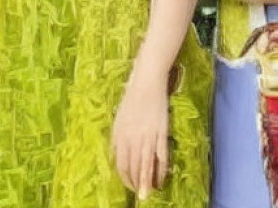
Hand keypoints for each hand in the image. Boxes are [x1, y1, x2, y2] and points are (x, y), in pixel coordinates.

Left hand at [112, 66, 169, 199]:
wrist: (146, 83)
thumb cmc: (131, 99)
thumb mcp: (118, 119)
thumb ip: (117, 138)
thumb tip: (116, 156)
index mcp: (120, 134)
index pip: (121, 163)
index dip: (124, 177)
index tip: (128, 185)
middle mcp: (132, 138)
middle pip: (134, 167)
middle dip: (136, 183)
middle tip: (140, 195)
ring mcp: (148, 136)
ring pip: (146, 165)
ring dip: (147, 182)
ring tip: (149, 193)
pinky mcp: (162, 133)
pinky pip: (161, 157)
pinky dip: (161, 170)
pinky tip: (161, 178)